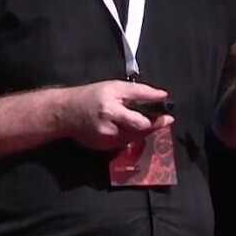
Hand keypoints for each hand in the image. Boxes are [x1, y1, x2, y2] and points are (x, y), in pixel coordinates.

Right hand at [61, 80, 175, 150]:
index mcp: (112, 111)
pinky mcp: (103, 149)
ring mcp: (106, 142)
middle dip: (152, 127)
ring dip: (141, 131)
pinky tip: (127, 126)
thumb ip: (140, 91)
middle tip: (161, 119)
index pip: (141, 122)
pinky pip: (124, 143)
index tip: (169, 117)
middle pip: (140, 133)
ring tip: (143, 120)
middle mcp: (109, 130)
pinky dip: (130, 135)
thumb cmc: (92, 95)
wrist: (66, 112)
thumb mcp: (115, 87)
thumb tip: (163, 95)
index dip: (157, 121)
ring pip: (133, 139)